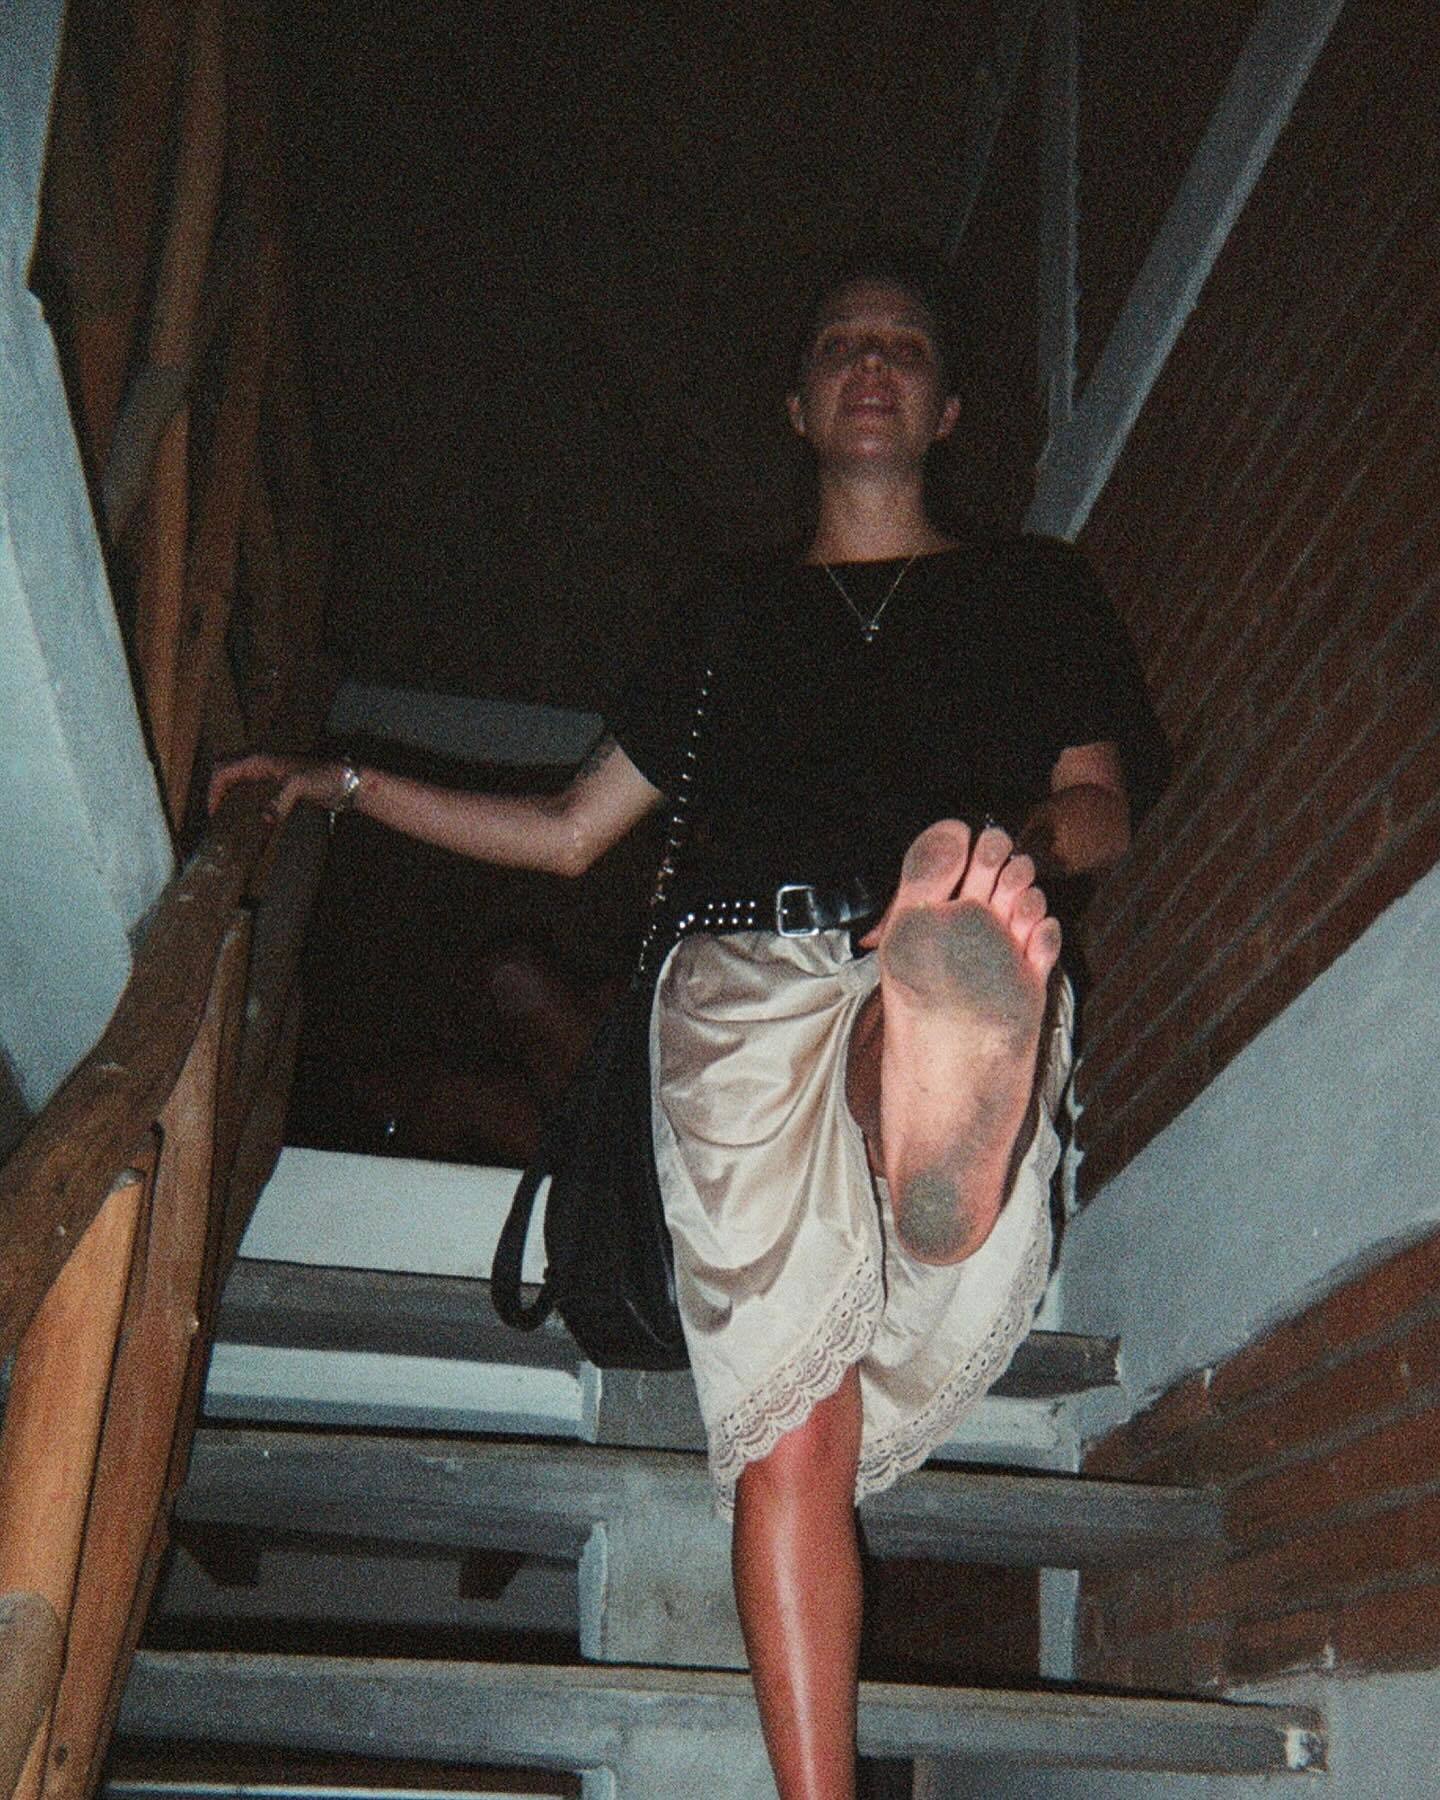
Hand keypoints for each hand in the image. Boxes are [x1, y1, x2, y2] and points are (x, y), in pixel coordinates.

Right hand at [207, 753, 355, 823]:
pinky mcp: (279, 782)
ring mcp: (269, 771)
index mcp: (259, 760)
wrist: (346, 781)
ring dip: (228, 793)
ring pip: (238, 777)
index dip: (213, 791)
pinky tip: (248, 816)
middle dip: (215, 788)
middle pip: (225, 769)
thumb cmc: (324, 778)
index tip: (213, 814)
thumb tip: (264, 819)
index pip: (222, 770)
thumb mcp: (300, 786)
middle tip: (215, 813)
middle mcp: (260, 762)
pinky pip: (252, 787)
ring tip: (226, 816)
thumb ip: (280, 801)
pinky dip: (243, 798)